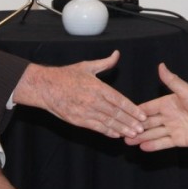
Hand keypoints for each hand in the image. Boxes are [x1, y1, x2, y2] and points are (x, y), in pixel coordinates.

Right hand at [13, 50, 145, 137]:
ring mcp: (85, 111)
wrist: (45, 86)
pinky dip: (107, 131)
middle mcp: (93, 100)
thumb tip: (117, 54)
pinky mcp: (77, 120)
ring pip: (107, 122)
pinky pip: (95, 127)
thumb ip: (105, 63)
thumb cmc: (66, 74)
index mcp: (97, 86)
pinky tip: (116, 135)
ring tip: (133, 134)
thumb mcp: (87, 66)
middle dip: (130, 121)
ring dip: (121, 128)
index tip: (142, 115)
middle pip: (116, 113)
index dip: (132, 109)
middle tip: (142, 128)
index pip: (119, 100)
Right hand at [124, 63, 187, 150]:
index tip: (124, 114)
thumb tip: (161, 66)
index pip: (148, 107)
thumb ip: (171, 80)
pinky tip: (142, 147)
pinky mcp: (178, 139)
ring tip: (127, 140)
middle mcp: (168, 116)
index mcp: (167, 103)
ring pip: (153, 133)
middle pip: (148, 122)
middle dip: (135, 126)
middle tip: (122, 130)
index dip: (137, 111)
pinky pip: (163, 143)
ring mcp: (172, 128)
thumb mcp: (185, 90)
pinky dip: (152, 145)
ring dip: (140, 137)